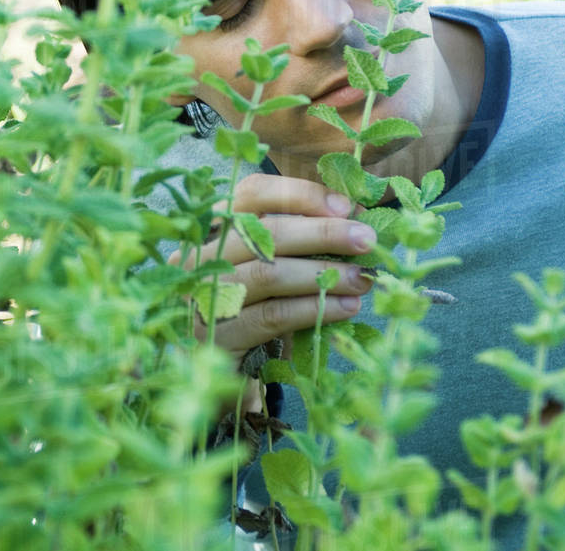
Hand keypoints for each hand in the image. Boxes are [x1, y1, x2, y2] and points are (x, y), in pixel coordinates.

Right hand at [174, 173, 375, 362]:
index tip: (344, 207)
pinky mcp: (217, 335)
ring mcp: (203, 296)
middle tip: (366, 239)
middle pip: (264, 233)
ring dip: (323, 274)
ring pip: (270, 273)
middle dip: (323, 233)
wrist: (210, 371)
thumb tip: (353, 216)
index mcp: (211, 228)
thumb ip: (295, 240)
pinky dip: (313, 308)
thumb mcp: (262, 266)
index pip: (251, 193)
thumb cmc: (244, 308)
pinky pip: (273, 315)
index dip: (300, 195)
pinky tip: (344, 307)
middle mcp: (199, 257)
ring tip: (362, 279)